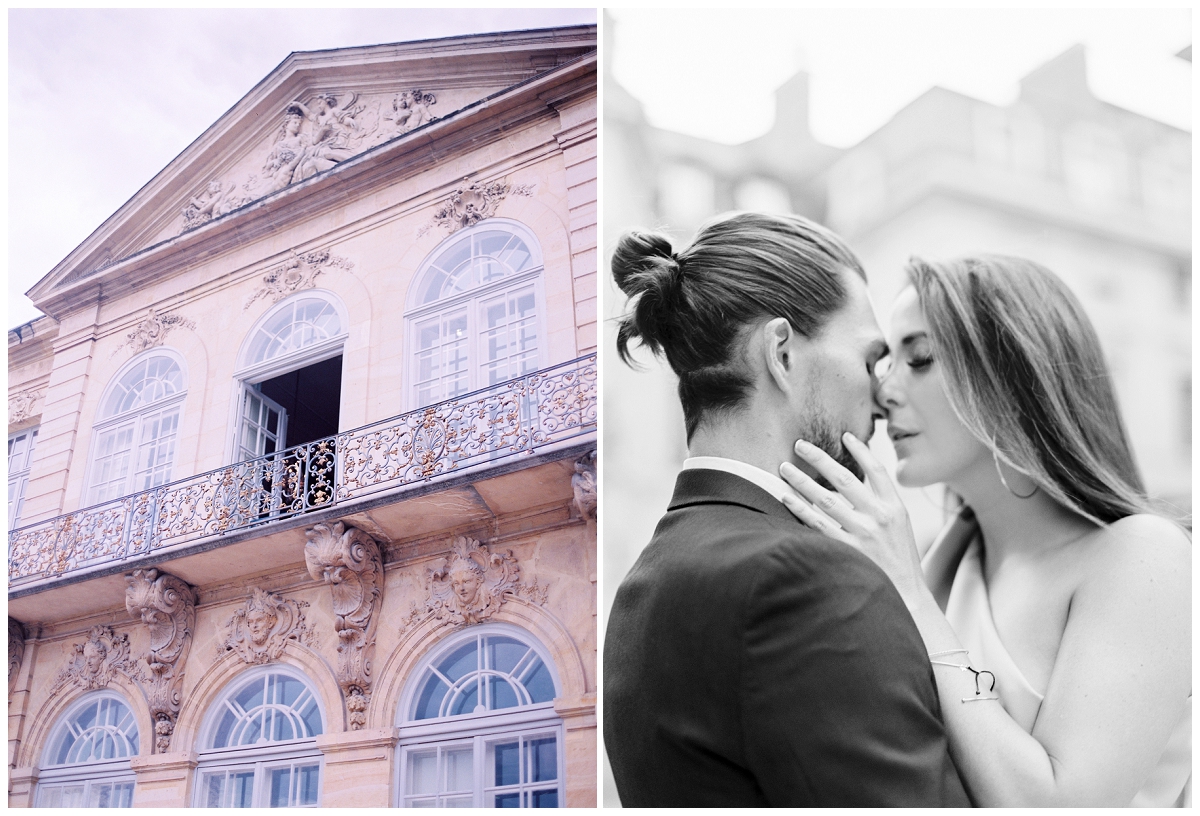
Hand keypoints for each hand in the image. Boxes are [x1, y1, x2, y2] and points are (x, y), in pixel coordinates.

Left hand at [779, 432, 926, 603]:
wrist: (908, 597)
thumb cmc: (899, 560)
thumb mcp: (900, 527)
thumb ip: (880, 504)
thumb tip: (853, 482)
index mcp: (895, 508)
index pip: (877, 470)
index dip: (861, 450)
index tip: (844, 435)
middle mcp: (880, 517)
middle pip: (844, 478)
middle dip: (819, 458)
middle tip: (799, 445)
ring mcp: (863, 534)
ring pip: (825, 499)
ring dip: (802, 481)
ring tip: (784, 468)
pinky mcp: (848, 551)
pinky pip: (818, 525)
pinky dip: (800, 509)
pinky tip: (786, 498)